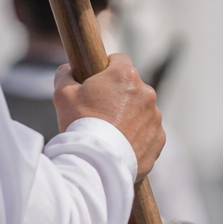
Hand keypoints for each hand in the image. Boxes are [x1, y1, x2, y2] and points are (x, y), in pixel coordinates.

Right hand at [53, 53, 164, 181]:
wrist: (96, 163)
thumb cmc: (80, 125)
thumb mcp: (63, 94)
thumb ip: (66, 75)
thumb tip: (68, 70)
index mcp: (125, 76)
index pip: (119, 60)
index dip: (106, 69)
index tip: (98, 81)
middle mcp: (146, 93)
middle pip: (132, 88)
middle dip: (119, 96)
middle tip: (101, 112)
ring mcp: (155, 117)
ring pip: (141, 111)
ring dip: (130, 117)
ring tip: (111, 132)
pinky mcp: (159, 139)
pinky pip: (148, 133)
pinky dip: (138, 137)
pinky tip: (122, 145)